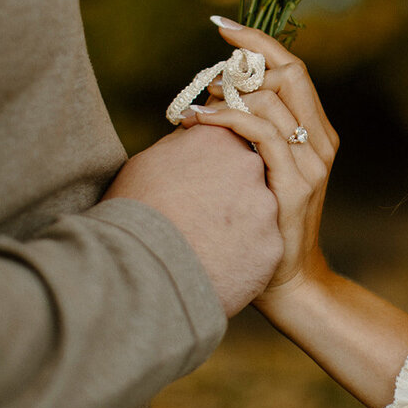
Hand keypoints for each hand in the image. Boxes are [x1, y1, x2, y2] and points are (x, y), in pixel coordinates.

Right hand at [104, 124, 282, 316]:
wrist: (142, 271)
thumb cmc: (134, 213)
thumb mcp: (148, 163)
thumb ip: (181, 144)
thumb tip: (192, 136)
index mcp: (219, 140)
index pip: (227, 142)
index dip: (211, 164)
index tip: (196, 183)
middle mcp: (250, 165)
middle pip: (247, 175)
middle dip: (228, 193)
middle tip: (199, 216)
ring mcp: (265, 206)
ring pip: (257, 212)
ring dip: (236, 226)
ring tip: (204, 246)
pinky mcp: (273, 244)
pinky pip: (260, 247)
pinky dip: (243, 257)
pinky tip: (217, 266)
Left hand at [179, 19, 339, 309]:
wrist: (288, 280)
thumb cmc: (264, 222)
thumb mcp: (265, 170)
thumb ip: (254, 133)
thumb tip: (215, 92)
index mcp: (318, 132)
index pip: (295, 69)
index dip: (261, 42)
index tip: (224, 26)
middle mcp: (321, 141)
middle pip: (291, 74)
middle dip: (247, 55)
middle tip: (209, 65)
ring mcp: (312, 163)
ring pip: (272, 100)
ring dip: (228, 91)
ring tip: (196, 100)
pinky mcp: (296, 184)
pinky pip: (261, 135)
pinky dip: (227, 118)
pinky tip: (197, 119)